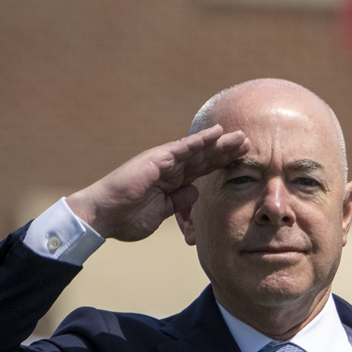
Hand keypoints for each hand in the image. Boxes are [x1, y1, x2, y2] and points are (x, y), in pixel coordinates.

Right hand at [63, 126, 250, 243]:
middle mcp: (169, 168)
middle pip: (204, 158)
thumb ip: (179, 202)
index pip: (202, 171)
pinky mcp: (156, 160)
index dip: (222, 165)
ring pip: (198, 150)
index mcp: (172, 182)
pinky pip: (182, 148)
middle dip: (226, 151)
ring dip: (220, 143)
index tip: (243, 161)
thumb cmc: (126, 217)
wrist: (102, 216)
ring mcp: (163, 162)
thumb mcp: (161, 213)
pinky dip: (200, 140)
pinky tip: (217, 133)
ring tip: (241, 137)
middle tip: (249, 143)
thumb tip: (196, 192)